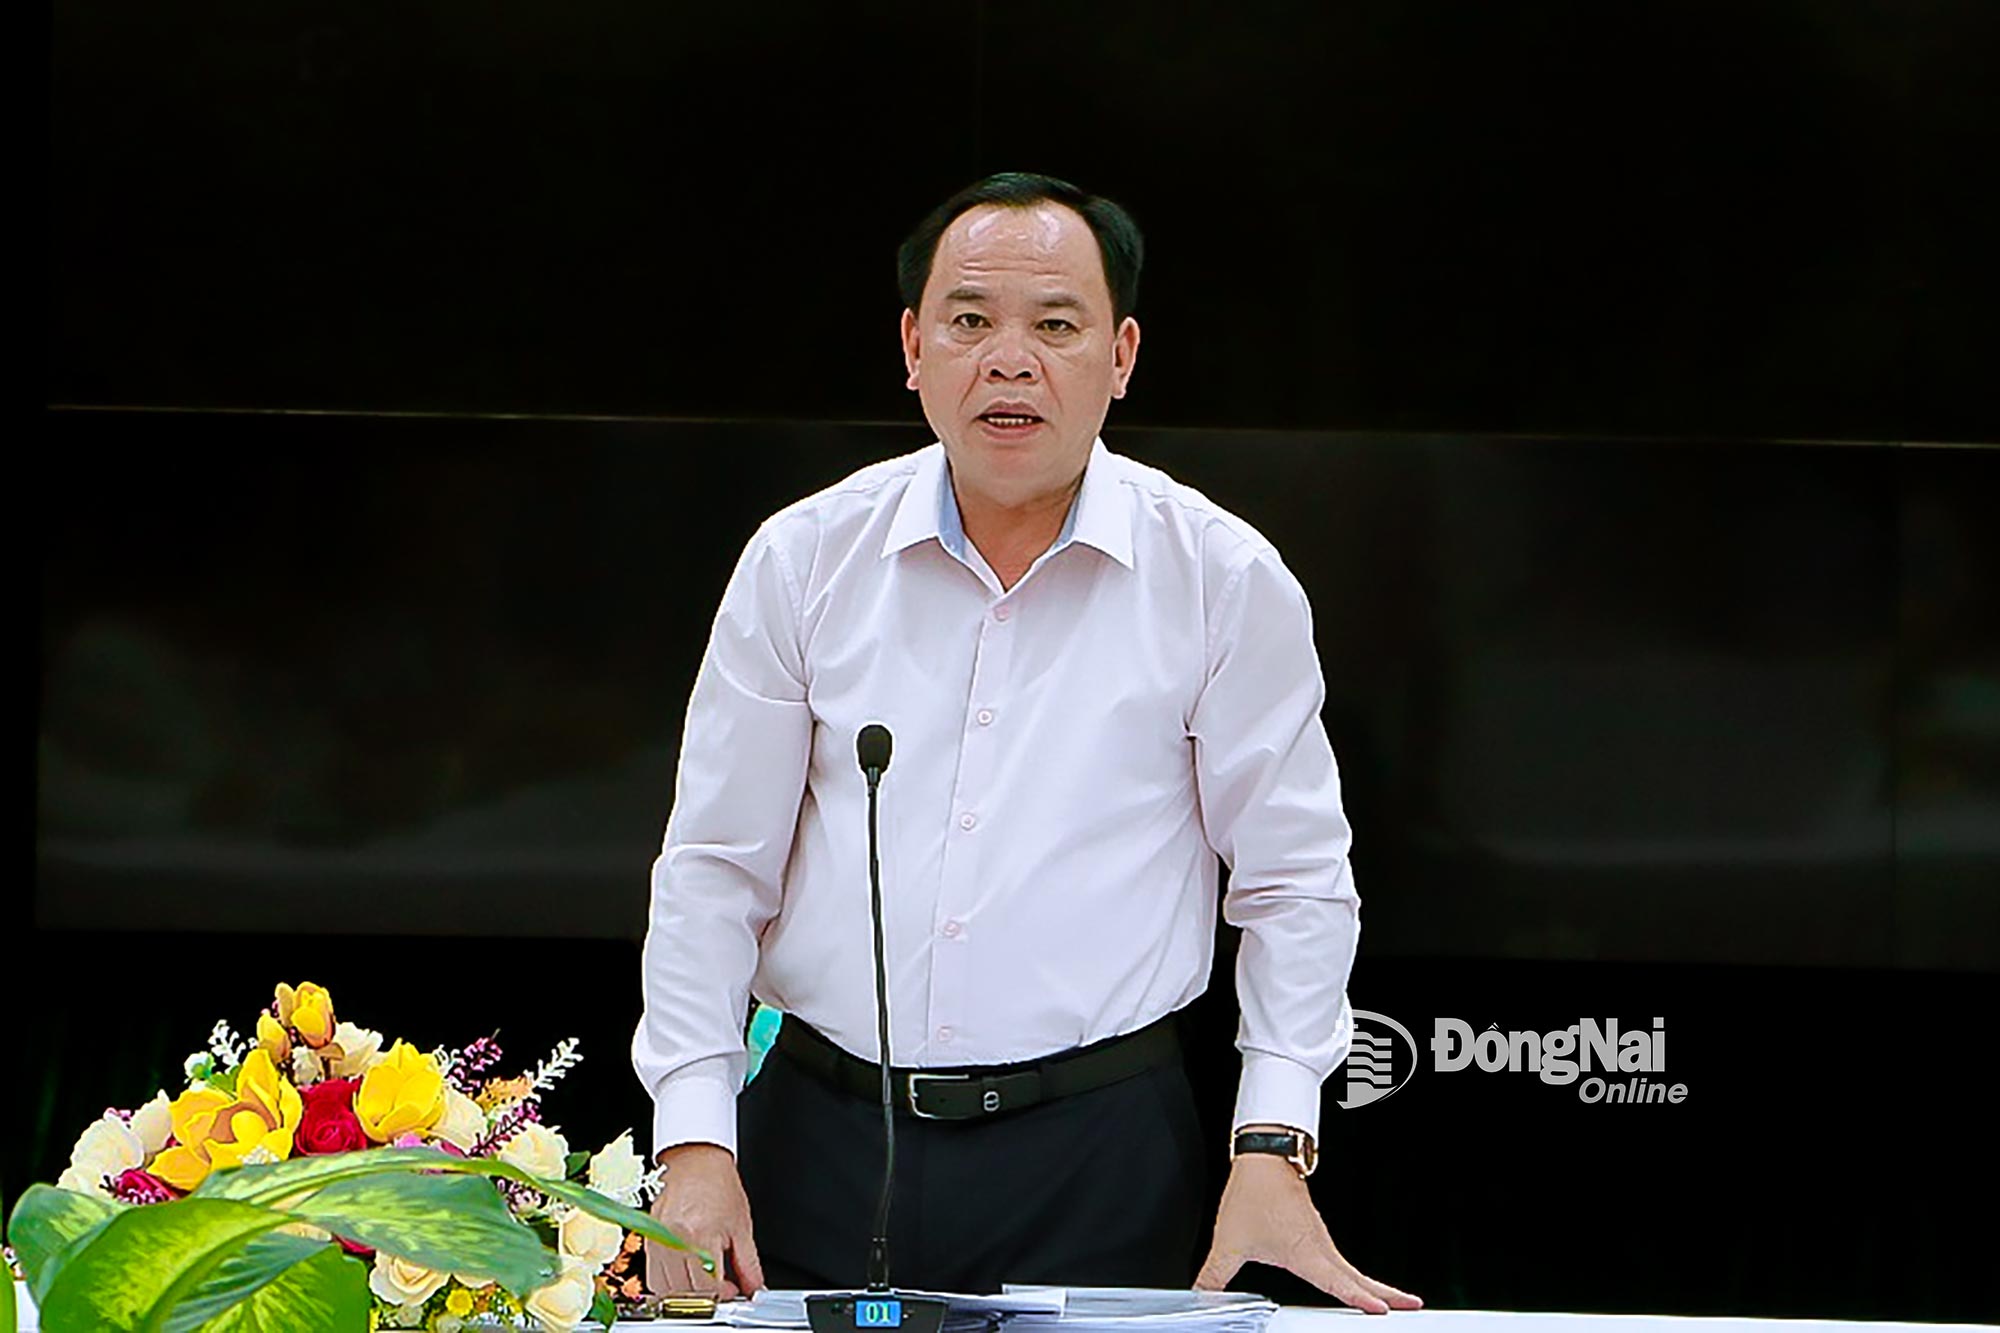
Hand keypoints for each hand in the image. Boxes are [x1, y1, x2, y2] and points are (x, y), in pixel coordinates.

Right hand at [645, 1143, 765, 1299]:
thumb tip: (754, 1287)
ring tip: (705, 1279)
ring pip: (666, 1288)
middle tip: (722, 1287)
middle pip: (686, 1291)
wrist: (696, 1158)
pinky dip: (669, 1283)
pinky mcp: (648, 1239)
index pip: (709, 1286)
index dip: (724, 1295)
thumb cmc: (718, 1183)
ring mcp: (657, 1240)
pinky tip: (686, 1273)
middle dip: (707, 1296)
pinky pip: (654, 1275)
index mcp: (700, 1236)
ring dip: (686, 1293)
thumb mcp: (741, 1225)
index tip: (733, 1290)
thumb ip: (748, 1264)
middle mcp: (674, 1240)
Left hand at [1195, 1154, 1421, 1313]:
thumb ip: (1215, 1273)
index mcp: (1304, 1251)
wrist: (1265, 1155)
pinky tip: (1353, 1284)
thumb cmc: (1253, 1191)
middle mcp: (1318, 1245)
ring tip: (1392, 1302)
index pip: (1336, 1281)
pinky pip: (1340, 1260)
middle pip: (1357, 1276)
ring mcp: (1320, 1238)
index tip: (1380, 1310)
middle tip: (1410, 1307)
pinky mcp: (1315, 1232)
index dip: (1358, 1298)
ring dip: (1374, 1285)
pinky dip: (1354, 1275)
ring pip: (1350, 1268)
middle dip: (1385, 1293)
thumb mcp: (1229, 1240)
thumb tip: (1202, 1293)